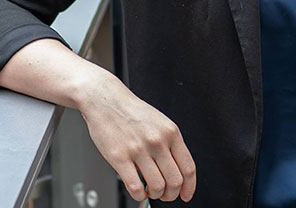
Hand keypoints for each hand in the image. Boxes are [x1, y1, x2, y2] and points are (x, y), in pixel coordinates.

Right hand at [77, 72, 196, 202]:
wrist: (106, 100)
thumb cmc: (132, 112)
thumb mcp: (160, 123)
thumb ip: (170, 144)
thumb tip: (178, 170)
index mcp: (171, 132)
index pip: (188, 167)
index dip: (189, 186)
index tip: (186, 195)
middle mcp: (157, 141)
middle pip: (175, 181)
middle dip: (171, 194)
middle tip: (165, 195)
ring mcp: (139, 149)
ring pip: (157, 186)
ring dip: (155, 195)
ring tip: (150, 191)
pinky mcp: (120, 157)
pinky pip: (135, 187)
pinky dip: (139, 195)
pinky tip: (138, 191)